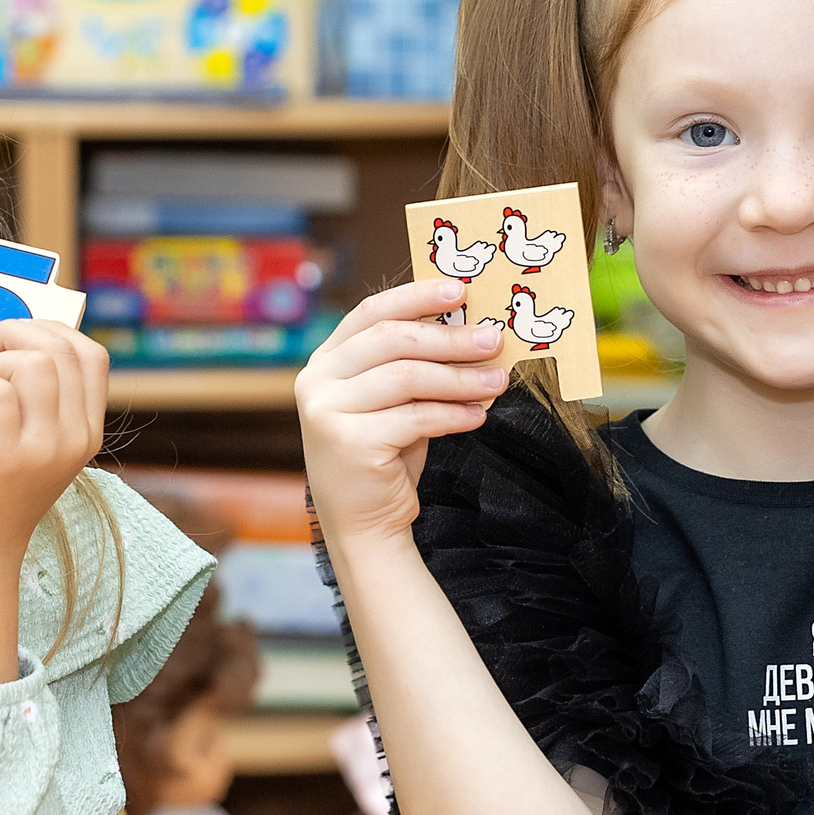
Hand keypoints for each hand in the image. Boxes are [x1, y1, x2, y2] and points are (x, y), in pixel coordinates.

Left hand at [0, 320, 107, 560]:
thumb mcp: (35, 443)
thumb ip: (37, 399)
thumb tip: (8, 335)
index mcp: (88, 431)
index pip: (92, 355)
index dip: (52, 329)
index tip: (15, 334)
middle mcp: (76, 439)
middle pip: (60, 350)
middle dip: (12, 334)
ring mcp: (44, 450)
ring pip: (31, 364)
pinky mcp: (5, 457)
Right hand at [297, 278, 506, 548]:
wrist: (365, 524)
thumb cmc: (386, 456)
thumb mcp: (395, 401)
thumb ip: (414, 364)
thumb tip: (470, 326)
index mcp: (326, 361)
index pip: (371, 313)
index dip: (416, 296)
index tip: (459, 290)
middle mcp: (317, 380)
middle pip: (392, 340)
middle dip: (449, 337)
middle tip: (492, 340)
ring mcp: (326, 411)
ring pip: (406, 377)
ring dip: (459, 378)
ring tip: (497, 381)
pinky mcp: (348, 442)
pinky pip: (414, 417)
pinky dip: (453, 414)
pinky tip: (478, 416)